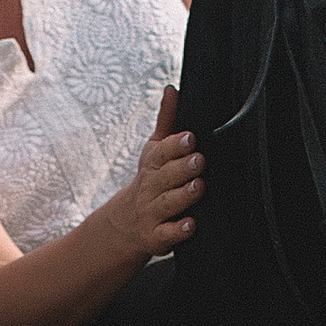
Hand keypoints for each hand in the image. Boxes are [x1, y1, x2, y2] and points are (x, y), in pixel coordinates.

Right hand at [117, 87, 205, 259]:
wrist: (126, 223)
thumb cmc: (151, 180)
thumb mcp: (154, 150)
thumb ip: (167, 121)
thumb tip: (173, 89)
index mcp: (152, 164)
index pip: (161, 152)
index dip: (176, 145)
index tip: (191, 137)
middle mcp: (151, 187)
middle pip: (164, 176)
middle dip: (182, 168)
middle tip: (199, 160)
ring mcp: (152, 212)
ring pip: (167, 204)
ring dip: (183, 195)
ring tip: (198, 187)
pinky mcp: (156, 236)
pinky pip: (166, 234)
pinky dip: (178, 231)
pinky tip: (191, 224)